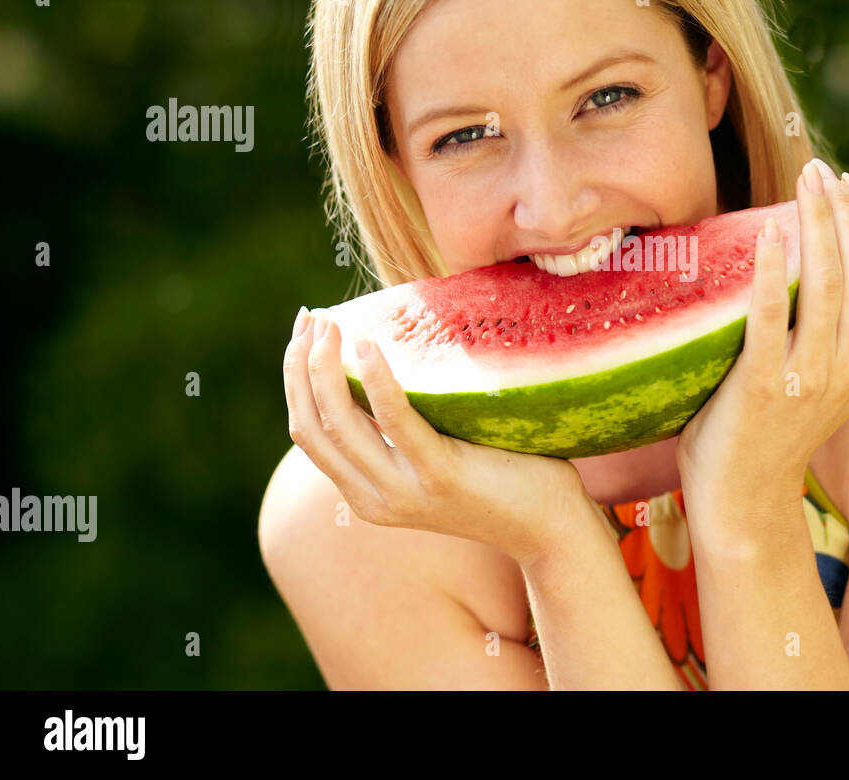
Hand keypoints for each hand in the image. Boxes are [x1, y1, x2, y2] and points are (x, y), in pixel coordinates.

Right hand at [283, 307, 585, 566]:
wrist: (552, 530)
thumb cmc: (504, 479)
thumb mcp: (436, 459)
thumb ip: (404, 431)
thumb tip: (380, 366)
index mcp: (368, 494)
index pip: (310, 431)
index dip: (296, 378)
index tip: (304, 331)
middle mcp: (376, 499)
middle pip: (313, 426)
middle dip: (301, 366)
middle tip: (312, 317)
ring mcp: (405, 492)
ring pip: (340, 424)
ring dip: (325, 368)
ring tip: (332, 324)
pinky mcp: (440, 476)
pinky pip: (396, 422)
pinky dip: (376, 381)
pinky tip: (369, 345)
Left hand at [675, 159, 848, 532]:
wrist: (742, 497)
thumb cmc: (773, 428)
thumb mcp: (824, 376)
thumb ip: (835, 329)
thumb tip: (824, 258)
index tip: (848, 185)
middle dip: (844, 208)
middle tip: (819, 170)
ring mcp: (815, 377)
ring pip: (829, 280)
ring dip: (817, 221)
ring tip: (802, 183)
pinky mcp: (769, 384)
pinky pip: (772, 312)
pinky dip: (773, 265)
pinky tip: (768, 230)